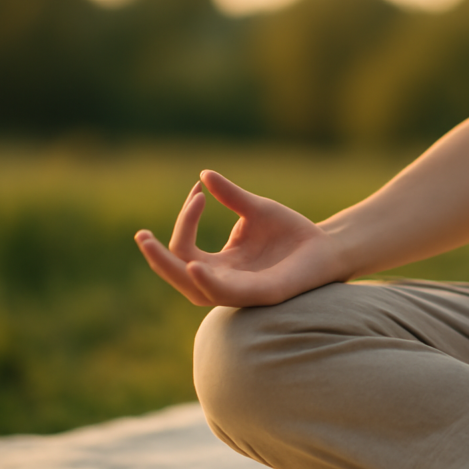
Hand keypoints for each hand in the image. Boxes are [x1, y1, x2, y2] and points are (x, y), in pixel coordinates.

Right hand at [134, 170, 342, 306]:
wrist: (327, 246)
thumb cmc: (291, 232)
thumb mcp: (256, 210)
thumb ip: (231, 197)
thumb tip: (203, 174)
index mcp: (221, 264)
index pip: (185, 248)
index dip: (185, 219)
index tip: (199, 190)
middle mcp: (225, 281)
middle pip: (178, 275)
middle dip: (156, 256)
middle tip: (141, 234)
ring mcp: (242, 290)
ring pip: (195, 289)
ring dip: (172, 269)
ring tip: (154, 245)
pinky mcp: (262, 294)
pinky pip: (227, 294)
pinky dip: (208, 281)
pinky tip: (195, 265)